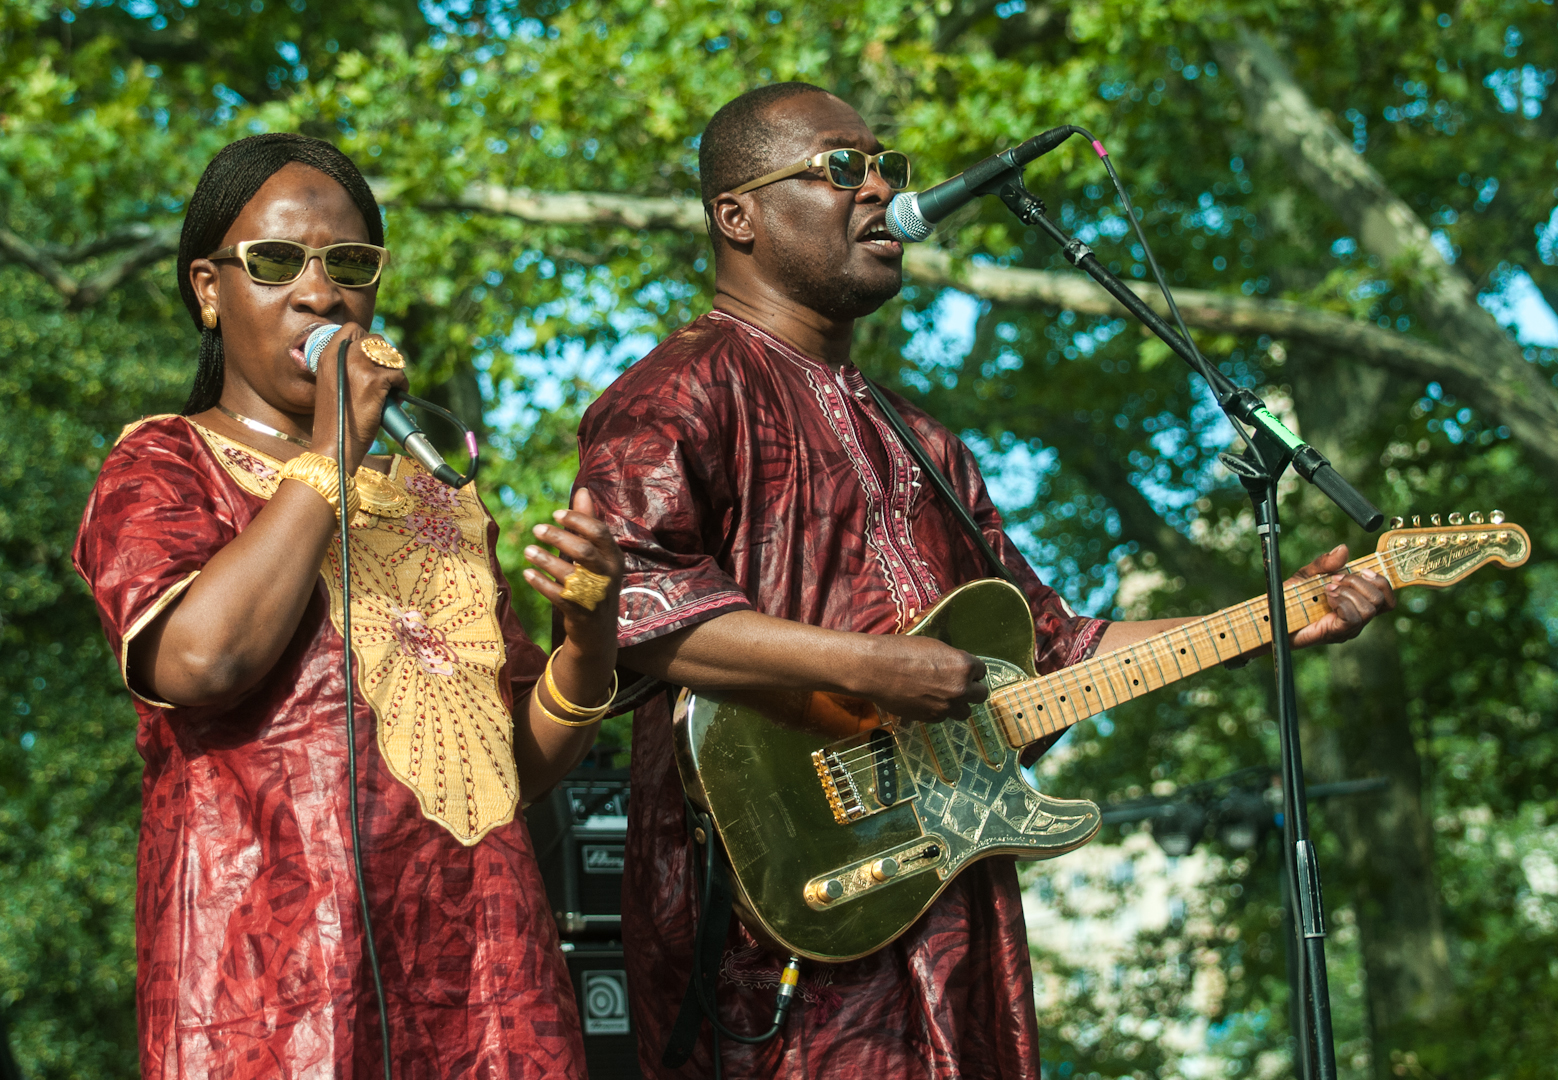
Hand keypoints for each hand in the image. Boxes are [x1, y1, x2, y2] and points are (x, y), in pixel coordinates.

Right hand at [309, 323, 408, 471]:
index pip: (352, 328)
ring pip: (389, 356)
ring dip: (394, 372)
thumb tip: (375, 355)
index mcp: (327, 355)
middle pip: (375, 339)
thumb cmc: (336, 420)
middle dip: (385, 357)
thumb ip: (346, 366)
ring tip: (389, 390)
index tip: (374, 358)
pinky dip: (401, 387)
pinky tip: (393, 400)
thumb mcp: (332, 384)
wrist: (335, 445)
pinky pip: (398, 374)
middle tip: (385, 378)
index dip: (368, 339)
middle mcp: (341, 355)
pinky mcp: (374, 380)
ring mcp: (358, 366)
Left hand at [522, 489, 624, 670]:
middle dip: (559, 538)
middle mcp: (608, 575)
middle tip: (537, 529)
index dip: (577, 520)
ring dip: (545, 560)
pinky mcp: (580, 612)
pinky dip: (540, 583)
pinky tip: (527, 573)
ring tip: (528, 550)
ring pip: (569, 574)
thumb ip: (588, 523)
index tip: (555, 514)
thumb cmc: (595, 583)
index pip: (599, 532)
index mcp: (614, 557)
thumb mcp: (597, 555)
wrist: (598, 632)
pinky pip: (557, 595)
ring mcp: (594, 595)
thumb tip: (582, 491)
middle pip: (584, 551)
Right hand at [852, 634, 988, 724]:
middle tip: (958, 684)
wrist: (876, 669)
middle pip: (981, 695)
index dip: (972, 670)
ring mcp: (946, 706)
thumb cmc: (901, 651)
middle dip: (971, 689)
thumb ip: (952, 660)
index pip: (982, 671)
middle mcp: (960, 688)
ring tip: (944, 696)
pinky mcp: (931, 718)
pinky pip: (944, 717)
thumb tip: (958, 670)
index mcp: (964, 666)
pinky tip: (926, 700)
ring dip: (958, 704)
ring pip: (965, 712)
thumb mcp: (934, 647)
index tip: (963, 670)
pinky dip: (939, 710)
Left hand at [1289, 543, 1395, 648]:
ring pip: (1369, 609)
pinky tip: (1328, 599)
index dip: (1381, 581)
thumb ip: (1327, 562)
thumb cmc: (1293, 596)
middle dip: (1359, 583)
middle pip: (1381, 600)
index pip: (1387, 597)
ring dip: (1348, 593)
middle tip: (1334, 579)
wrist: (1276, 614)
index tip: (1362, 570)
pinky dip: (1342, 603)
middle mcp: (1358, 616)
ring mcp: (1349, 627)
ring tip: (1328, 589)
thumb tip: (1344, 549)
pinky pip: (1353, 619)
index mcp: (1358, 601)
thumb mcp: (1309, 573)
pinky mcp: (1337, 633)